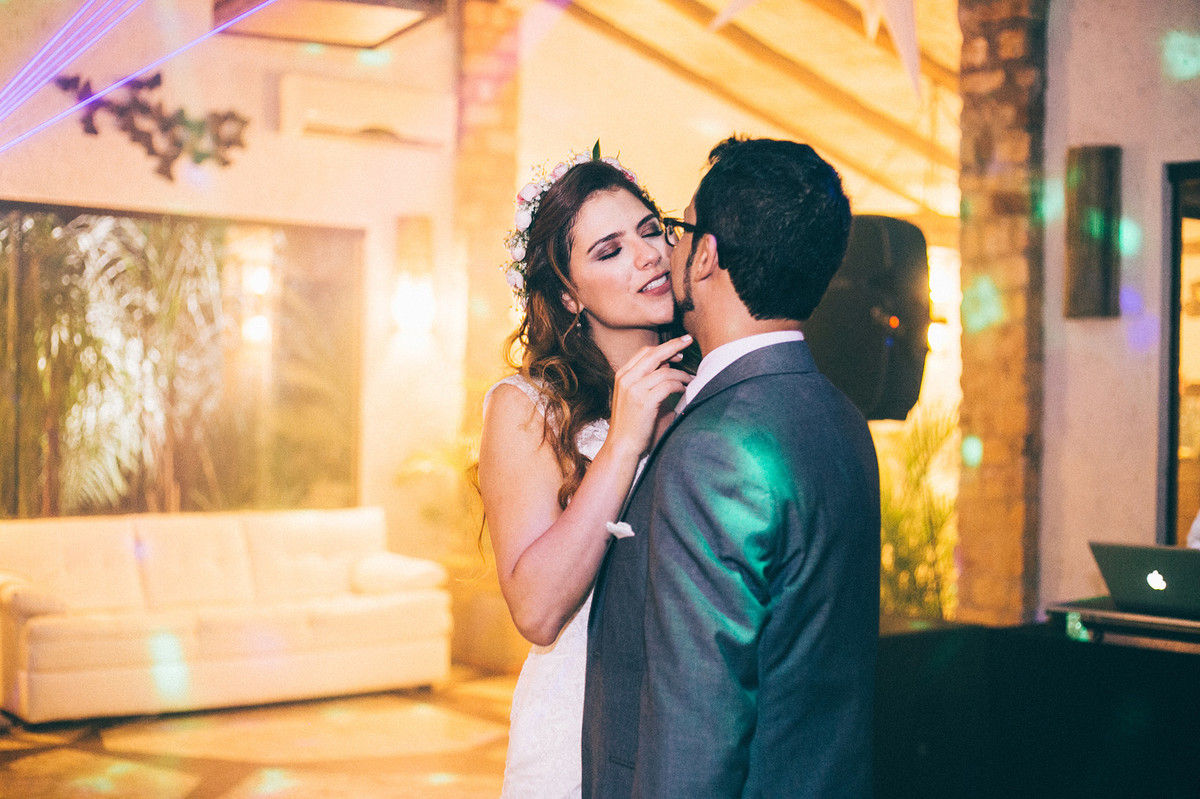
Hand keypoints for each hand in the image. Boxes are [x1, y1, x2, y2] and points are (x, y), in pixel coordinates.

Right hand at [607, 335, 693, 459]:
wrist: (622, 445)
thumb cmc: (633, 423)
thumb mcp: (636, 396)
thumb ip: (650, 380)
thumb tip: (670, 365)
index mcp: (623, 375)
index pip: (645, 352)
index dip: (664, 347)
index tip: (679, 347)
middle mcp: (626, 379)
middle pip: (654, 354)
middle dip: (673, 345)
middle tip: (689, 341)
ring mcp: (634, 389)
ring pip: (664, 370)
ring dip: (681, 373)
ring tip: (691, 379)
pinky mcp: (644, 401)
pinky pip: (668, 385)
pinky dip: (679, 385)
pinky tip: (685, 390)